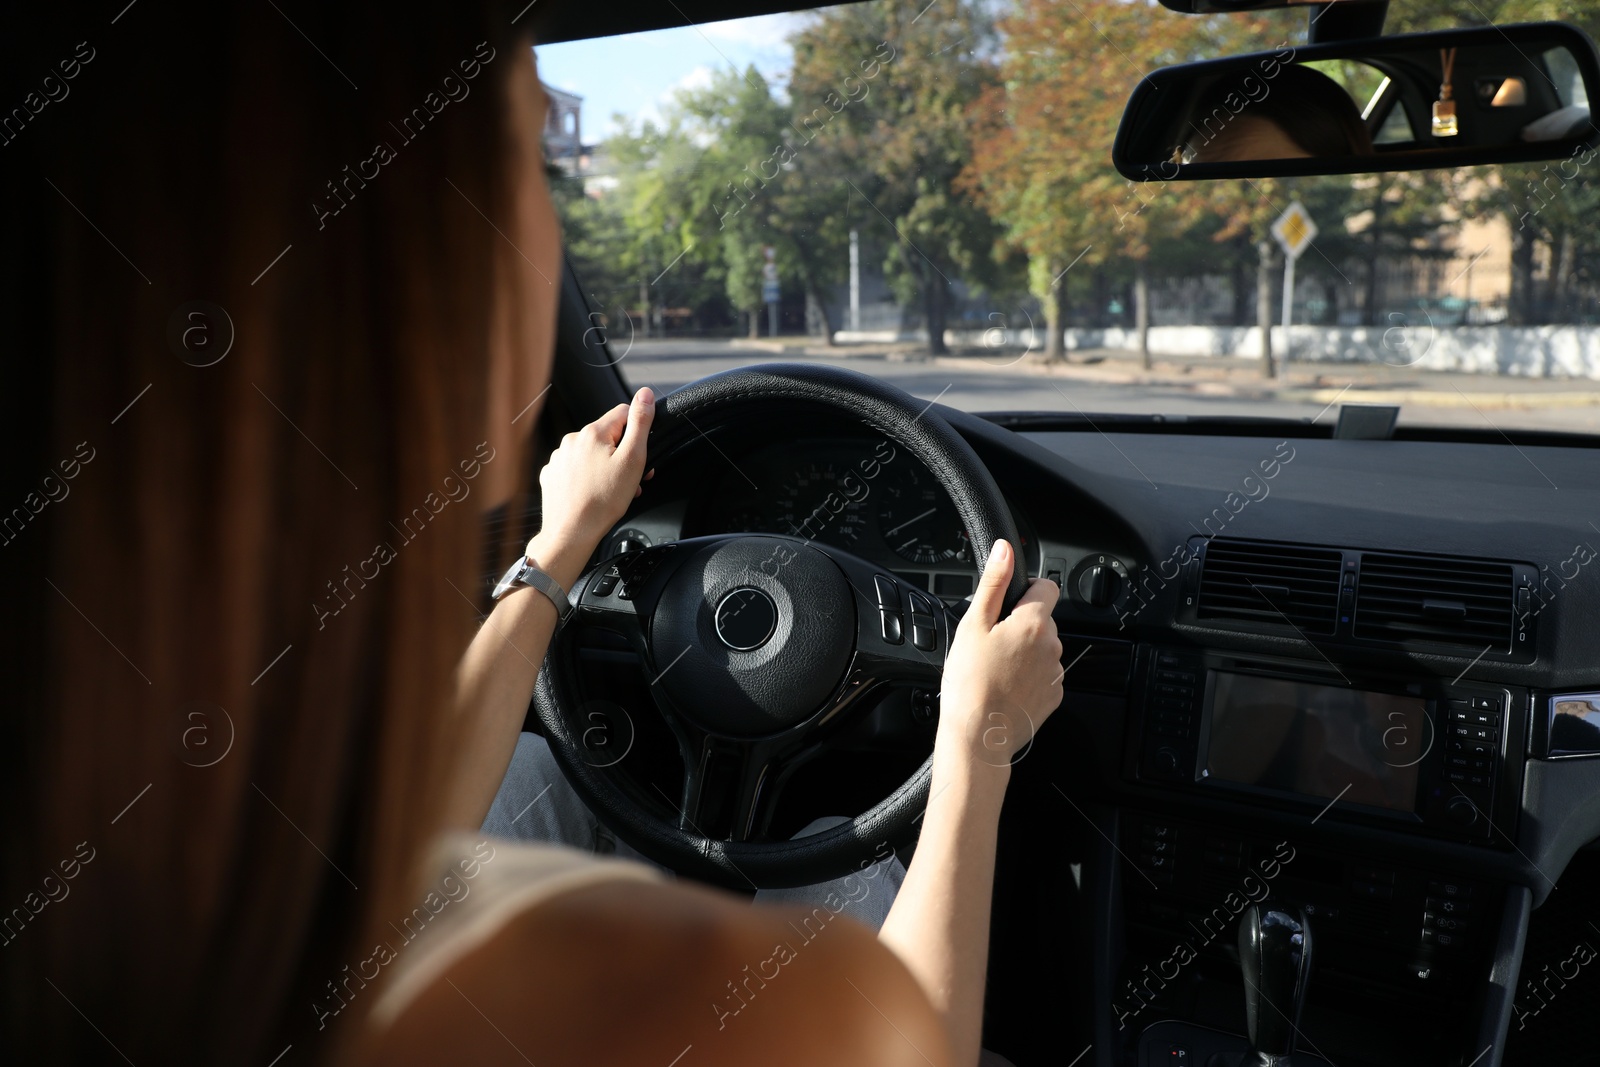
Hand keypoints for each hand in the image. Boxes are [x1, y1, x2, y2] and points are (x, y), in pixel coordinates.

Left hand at [530, 388, 653, 565]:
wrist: (571, 533)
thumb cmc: (603, 501)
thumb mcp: (632, 459)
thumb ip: (640, 423)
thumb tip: (645, 394)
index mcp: (592, 432)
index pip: (623, 413)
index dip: (637, 433)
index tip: (639, 455)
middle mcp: (571, 440)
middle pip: (607, 436)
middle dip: (622, 454)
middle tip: (631, 479)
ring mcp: (559, 458)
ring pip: (591, 454)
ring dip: (605, 467)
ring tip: (613, 491)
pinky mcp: (551, 475)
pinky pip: (575, 468)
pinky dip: (587, 477)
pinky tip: (593, 494)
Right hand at [936, 540, 1062, 781]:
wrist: (979, 737)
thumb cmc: (970, 683)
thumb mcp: (973, 624)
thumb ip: (994, 583)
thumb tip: (1005, 549)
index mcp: (1034, 623)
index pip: (1047, 587)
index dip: (1026, 590)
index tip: (1007, 605)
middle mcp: (1052, 645)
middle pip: (1042, 619)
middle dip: (1021, 624)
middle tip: (991, 643)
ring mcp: (1055, 673)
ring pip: (1042, 648)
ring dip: (1024, 652)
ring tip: (995, 669)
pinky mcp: (1054, 696)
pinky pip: (1043, 674)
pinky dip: (1028, 676)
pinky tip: (1004, 686)